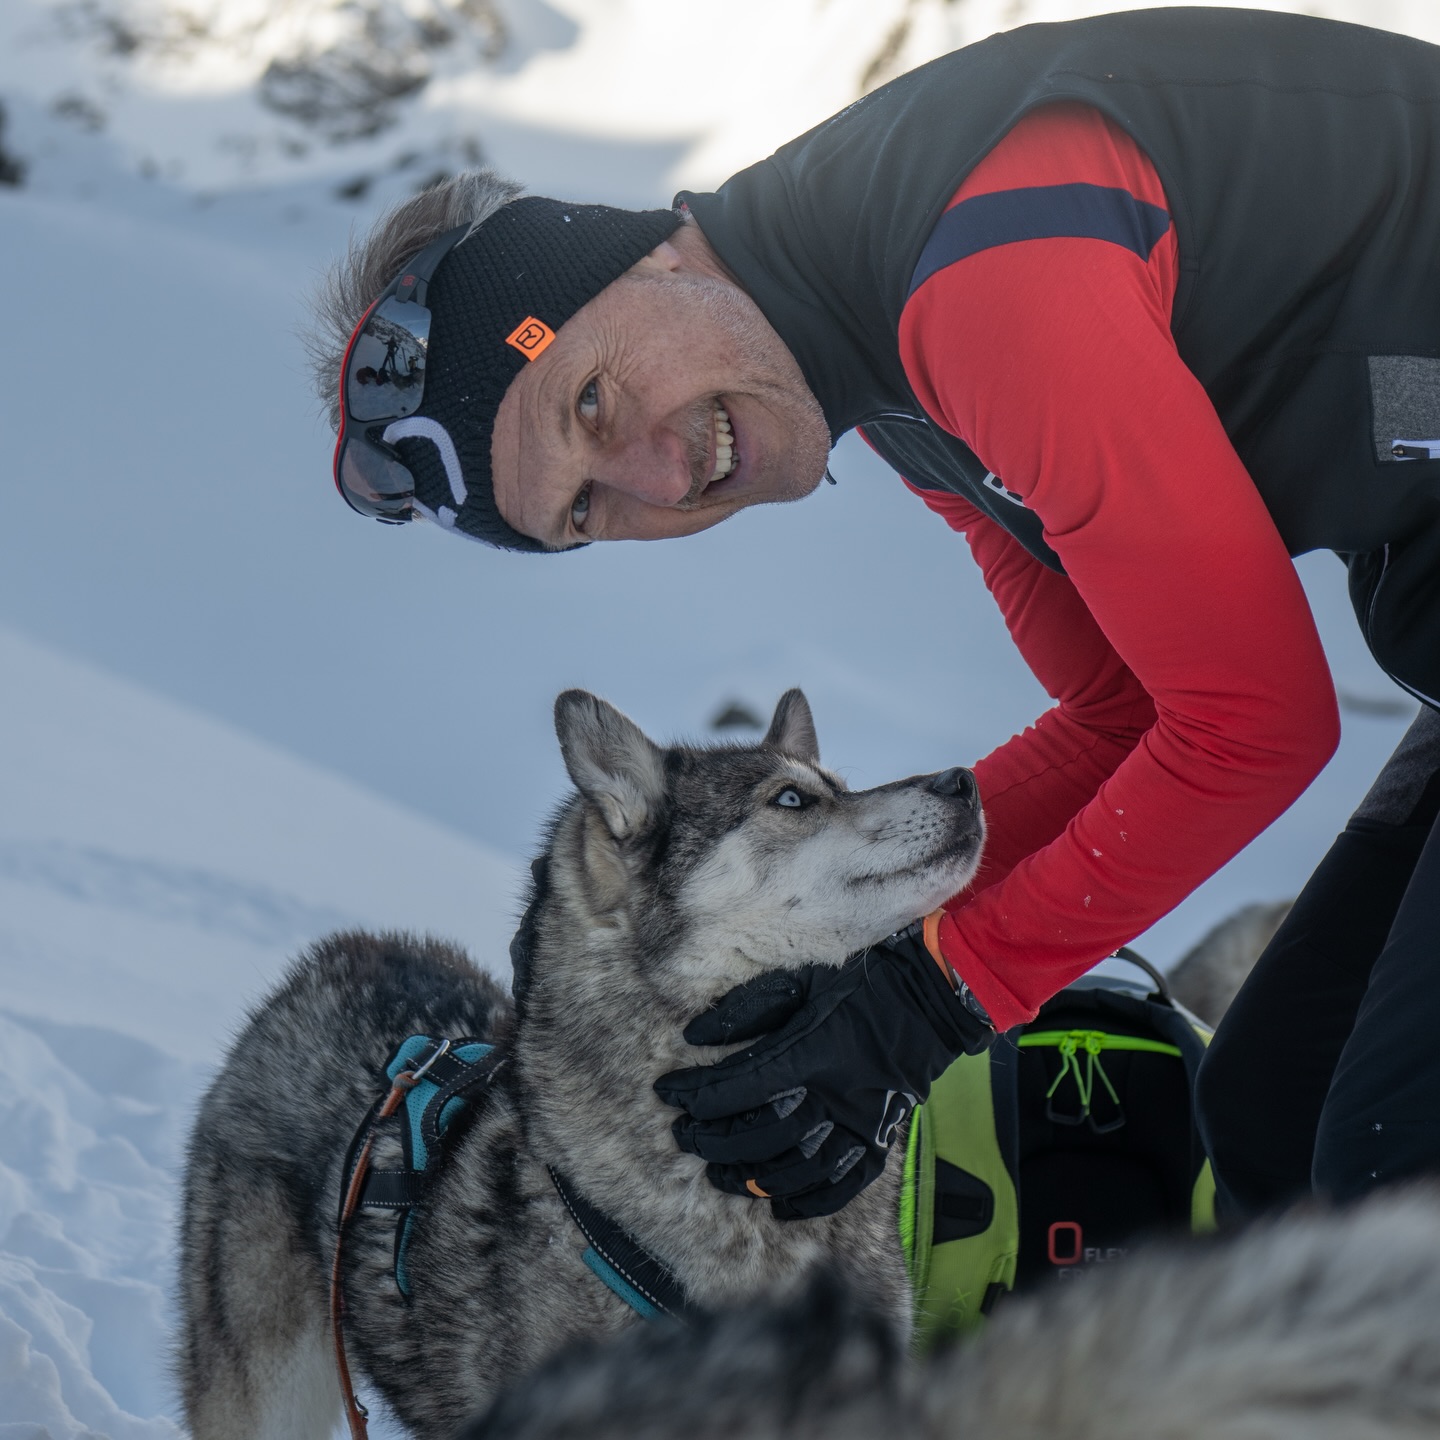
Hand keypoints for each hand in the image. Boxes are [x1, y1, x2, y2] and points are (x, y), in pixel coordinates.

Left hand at [654, 921, 993, 1219]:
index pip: (739, 1085)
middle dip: (713, 1139)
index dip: (696, 1093)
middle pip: (760, 1134)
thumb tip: (693, 1035)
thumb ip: (745, 1009)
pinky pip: (842, 1188)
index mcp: (812, 1050)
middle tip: (684, 1135)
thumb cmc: (854, 988)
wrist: (924, 1003)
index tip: (668, 1092)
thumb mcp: (797, 983)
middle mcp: (835, 1095)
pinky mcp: (879, 1142)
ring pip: (795, 1169)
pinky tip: (776, 1205)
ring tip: (717, 1174)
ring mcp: (860, 1125)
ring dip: (749, 1177)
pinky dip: (807, 1202)